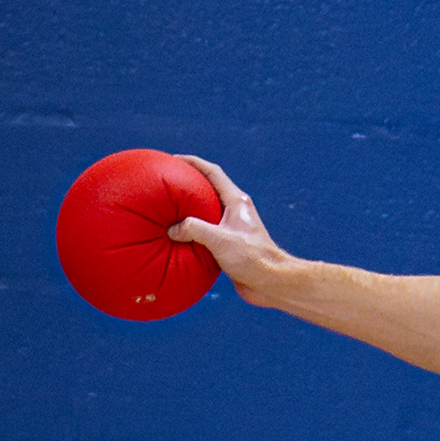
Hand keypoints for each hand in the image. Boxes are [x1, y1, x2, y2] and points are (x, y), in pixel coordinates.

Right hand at [165, 156, 296, 304]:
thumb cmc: (251, 257)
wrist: (271, 282)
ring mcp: (233, 226)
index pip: (213, 172)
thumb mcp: (219, 239)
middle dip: (189, 183)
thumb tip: (172, 229)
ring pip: (207, 211)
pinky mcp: (230, 243)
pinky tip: (180, 237)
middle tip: (169, 182)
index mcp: (236, 200)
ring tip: (169, 209)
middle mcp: (235, 210)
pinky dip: (194, 230)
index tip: (174, 159)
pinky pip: (208, 231)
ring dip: (190, 209)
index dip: (193, 163)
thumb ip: (194, 229)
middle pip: (209, 188)